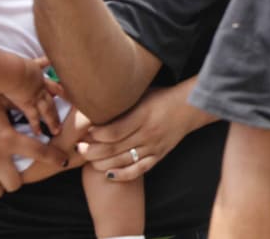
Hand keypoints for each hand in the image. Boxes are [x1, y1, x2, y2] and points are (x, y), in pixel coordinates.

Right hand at [3, 57, 63, 138]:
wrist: (13, 71)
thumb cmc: (19, 66)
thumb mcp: (33, 63)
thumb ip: (42, 61)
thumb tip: (50, 58)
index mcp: (42, 79)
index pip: (55, 86)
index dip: (62, 91)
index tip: (69, 97)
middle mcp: (41, 89)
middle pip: (53, 99)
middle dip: (61, 107)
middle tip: (68, 115)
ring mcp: (36, 97)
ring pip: (47, 111)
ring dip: (53, 120)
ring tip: (57, 130)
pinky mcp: (27, 104)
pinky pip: (33, 117)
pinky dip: (35, 125)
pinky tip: (38, 133)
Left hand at [77, 80, 214, 181]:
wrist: (190, 106)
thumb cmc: (161, 97)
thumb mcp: (142, 94)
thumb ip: (122, 102)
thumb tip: (94, 104)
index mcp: (144, 114)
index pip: (114, 131)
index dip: (95, 135)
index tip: (84, 133)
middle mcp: (148, 133)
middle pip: (114, 148)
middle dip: (92, 151)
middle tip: (79, 148)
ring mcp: (154, 146)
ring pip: (123, 161)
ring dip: (101, 163)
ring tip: (89, 159)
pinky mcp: (159, 155)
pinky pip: (138, 170)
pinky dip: (122, 174)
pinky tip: (108, 174)